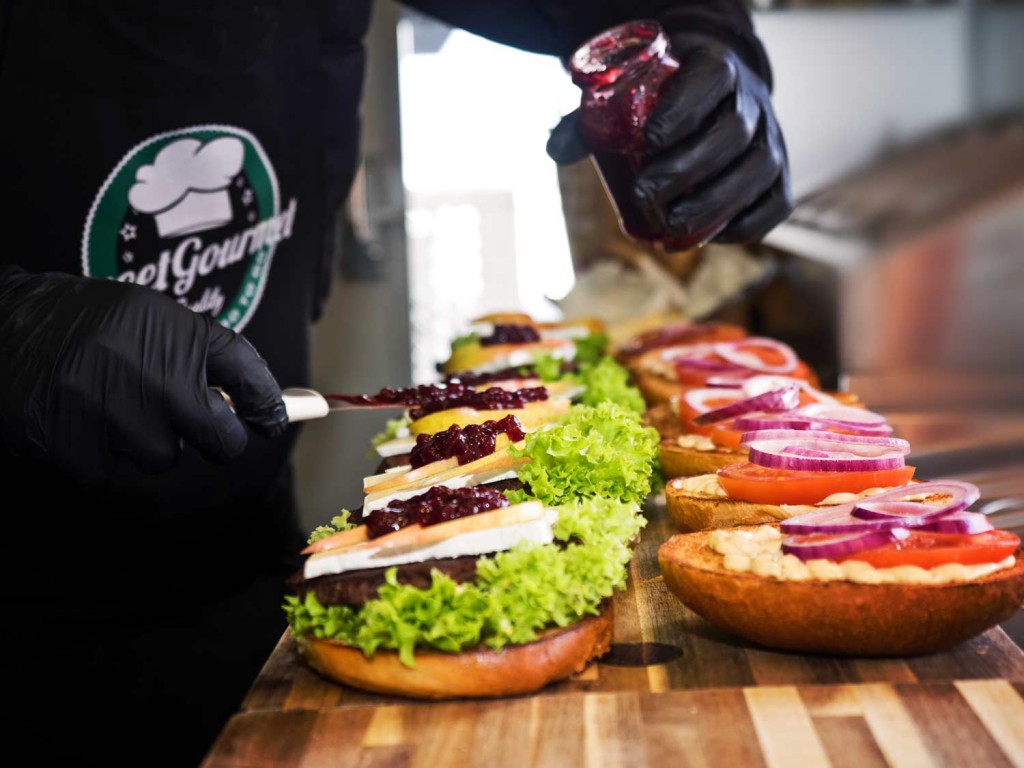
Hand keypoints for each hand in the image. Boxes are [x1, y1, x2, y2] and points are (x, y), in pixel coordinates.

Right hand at [0, 269, 286, 482]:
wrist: (2, 322)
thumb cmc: (84, 322)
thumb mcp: (149, 317)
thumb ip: (197, 354)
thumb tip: (249, 406)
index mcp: (178, 333)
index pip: (247, 373)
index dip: (269, 405)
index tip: (273, 421)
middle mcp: (157, 372)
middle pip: (220, 440)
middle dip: (217, 442)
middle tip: (201, 431)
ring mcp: (116, 411)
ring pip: (160, 459)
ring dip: (142, 443)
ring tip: (108, 404)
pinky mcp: (73, 441)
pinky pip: (107, 471)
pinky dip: (93, 453)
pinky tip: (74, 418)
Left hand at [548, 38, 791, 244]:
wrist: (716, 97)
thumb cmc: (664, 101)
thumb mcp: (629, 97)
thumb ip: (591, 120)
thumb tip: (555, 149)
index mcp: (717, 66)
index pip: (710, 80)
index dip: (682, 110)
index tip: (647, 140)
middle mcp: (752, 101)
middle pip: (732, 133)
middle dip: (688, 168)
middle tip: (644, 192)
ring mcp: (771, 139)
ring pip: (757, 171)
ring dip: (714, 203)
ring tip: (671, 225)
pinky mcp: (779, 176)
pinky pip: (776, 204)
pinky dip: (747, 225)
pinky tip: (713, 236)